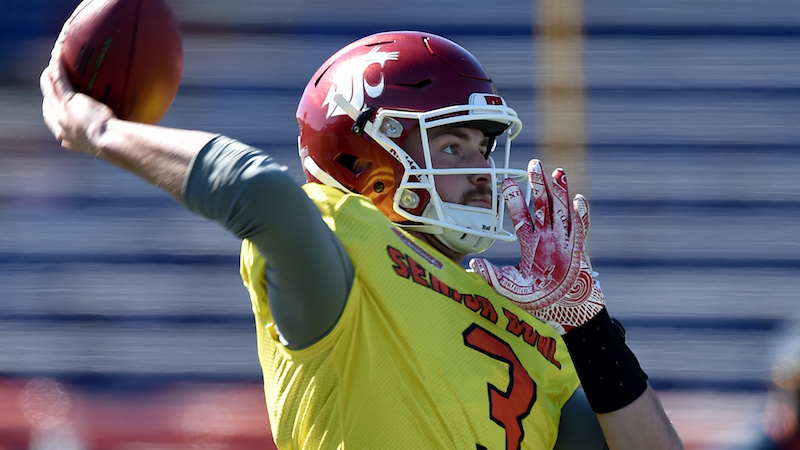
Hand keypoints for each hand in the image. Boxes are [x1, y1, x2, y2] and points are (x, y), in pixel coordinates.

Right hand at [40, 16, 114, 154]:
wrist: (111, 143)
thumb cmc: (119, 145)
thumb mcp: (114, 140)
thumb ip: (114, 133)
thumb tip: (132, 129)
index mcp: (69, 139)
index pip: (56, 123)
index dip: (54, 109)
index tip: (60, 101)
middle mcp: (60, 126)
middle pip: (48, 104)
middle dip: (49, 90)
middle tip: (52, 80)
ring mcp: (62, 112)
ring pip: (49, 88)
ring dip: (49, 74)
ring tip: (54, 62)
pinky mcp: (69, 101)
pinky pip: (60, 79)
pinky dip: (57, 66)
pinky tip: (60, 54)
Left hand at [469, 160, 604, 333]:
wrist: (565, 312)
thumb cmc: (540, 301)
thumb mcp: (511, 288)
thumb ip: (494, 276)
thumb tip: (474, 264)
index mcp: (531, 244)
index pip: (521, 215)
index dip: (514, 198)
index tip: (505, 180)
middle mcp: (547, 238)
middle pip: (542, 206)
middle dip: (538, 185)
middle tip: (533, 163)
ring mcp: (564, 242)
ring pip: (561, 211)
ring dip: (560, 192)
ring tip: (557, 172)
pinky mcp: (579, 251)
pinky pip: (581, 230)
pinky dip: (581, 216)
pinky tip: (578, 199)